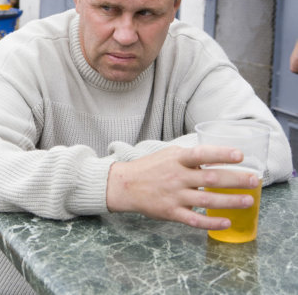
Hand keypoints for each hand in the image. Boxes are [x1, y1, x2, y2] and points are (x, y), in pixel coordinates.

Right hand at [106, 145, 259, 229]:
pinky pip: (194, 220)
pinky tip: (226, 222)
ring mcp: (174, 196)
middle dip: (235, 180)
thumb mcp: (167, 154)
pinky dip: (211, 222)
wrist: (124, 185)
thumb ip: (189, 157)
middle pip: (210, 178)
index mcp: (176, 159)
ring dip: (230, 201)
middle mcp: (176, 177)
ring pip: (207, 200)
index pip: (201, 154)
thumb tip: (214, 159)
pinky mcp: (171, 212)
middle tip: (254, 180)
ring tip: (248, 201)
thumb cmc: (148, 168)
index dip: (220, 154)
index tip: (239, 156)